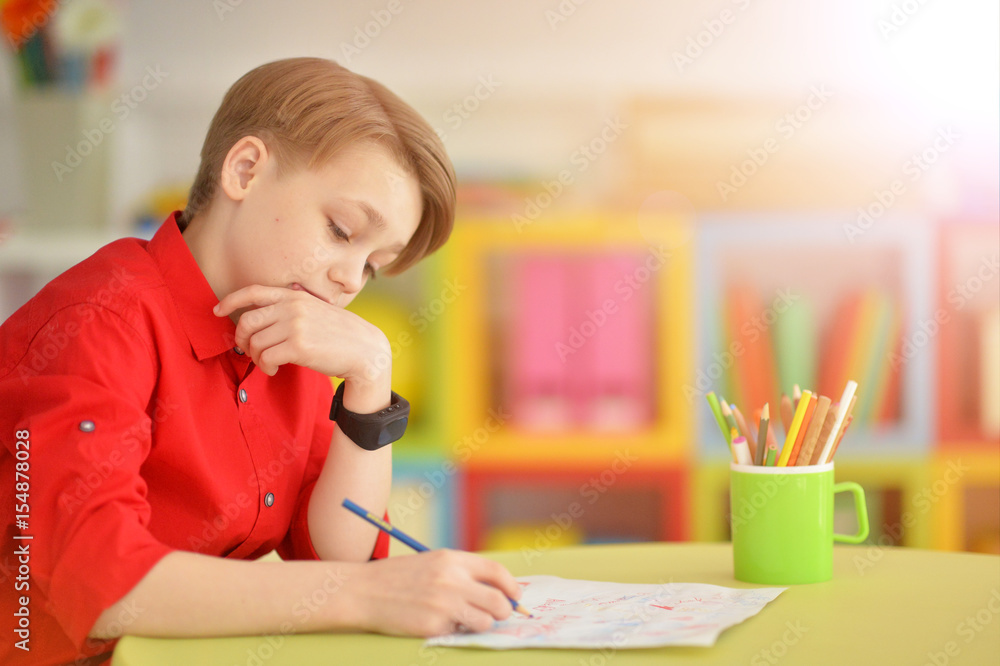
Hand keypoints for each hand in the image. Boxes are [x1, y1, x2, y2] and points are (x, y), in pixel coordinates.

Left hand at [214, 285, 390, 386]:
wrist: (364, 350)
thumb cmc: (340, 334)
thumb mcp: (316, 309)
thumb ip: (292, 307)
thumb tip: (262, 314)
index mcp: (295, 296)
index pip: (254, 291)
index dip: (231, 300)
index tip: (218, 311)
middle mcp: (293, 307)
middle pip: (247, 321)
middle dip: (241, 339)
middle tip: (247, 350)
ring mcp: (295, 326)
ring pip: (255, 343)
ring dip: (256, 357)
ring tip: (267, 363)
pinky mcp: (298, 347)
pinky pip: (266, 358)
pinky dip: (266, 367)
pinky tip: (275, 370)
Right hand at [344, 550, 523, 636]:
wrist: (363, 591)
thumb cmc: (398, 578)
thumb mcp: (432, 562)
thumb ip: (461, 572)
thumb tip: (496, 590)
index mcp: (452, 559)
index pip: (496, 571)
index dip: (511, 586)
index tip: (514, 595)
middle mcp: (452, 579)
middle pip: (498, 600)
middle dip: (505, 611)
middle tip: (500, 614)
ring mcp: (444, 604)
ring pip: (486, 621)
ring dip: (482, 624)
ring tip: (466, 620)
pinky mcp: (434, 626)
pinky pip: (459, 633)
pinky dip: (455, 630)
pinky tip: (437, 622)